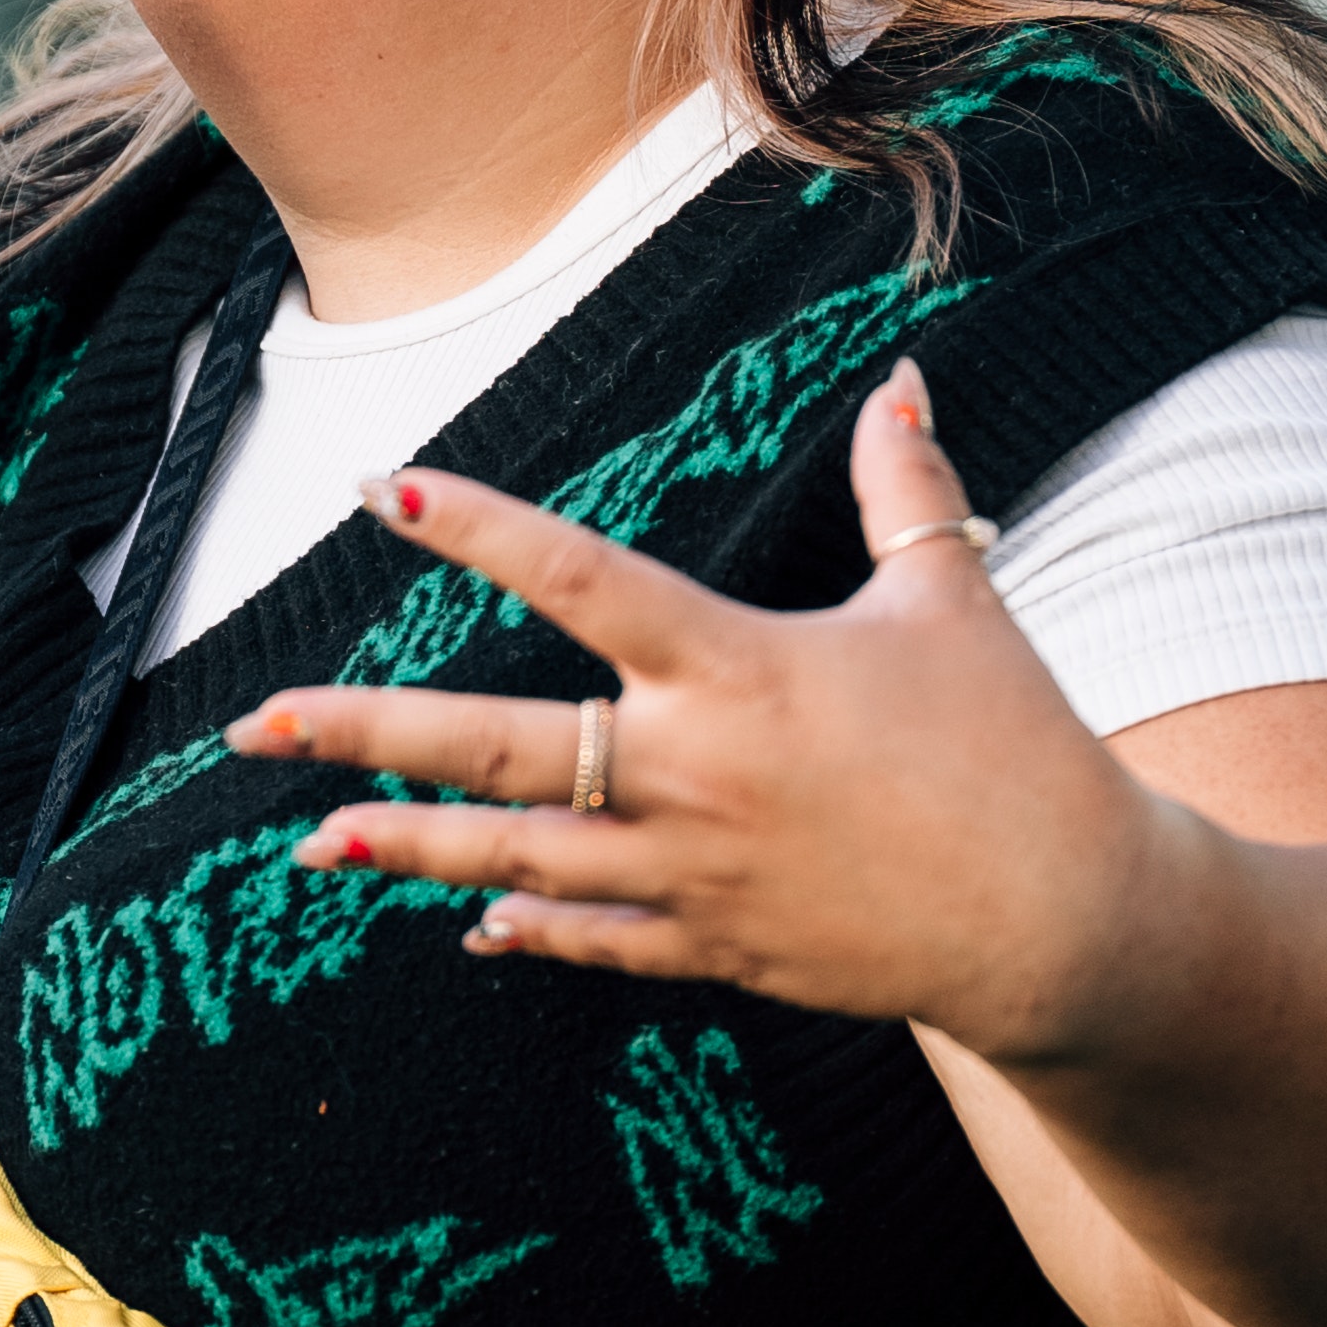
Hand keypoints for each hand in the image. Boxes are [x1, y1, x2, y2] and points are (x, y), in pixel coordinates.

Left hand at [228, 359, 1172, 1065]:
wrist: (1070, 924)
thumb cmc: (1018, 749)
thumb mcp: (956, 603)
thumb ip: (905, 489)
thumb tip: (902, 378)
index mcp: (740, 670)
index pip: (581, 579)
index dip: (479, 530)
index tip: (383, 489)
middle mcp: (693, 775)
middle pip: (494, 747)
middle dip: (366, 735)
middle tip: (257, 727)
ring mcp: (693, 874)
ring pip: (514, 858)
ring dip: (406, 850)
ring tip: (311, 846)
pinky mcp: (717, 948)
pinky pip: (593, 939)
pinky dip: (527, 925)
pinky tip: (465, 918)